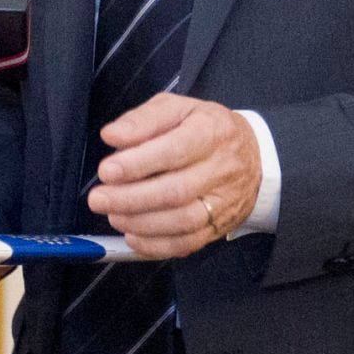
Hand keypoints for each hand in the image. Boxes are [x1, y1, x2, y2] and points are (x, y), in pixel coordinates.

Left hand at [86, 94, 261, 257]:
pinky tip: (133, 236)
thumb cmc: (205, 128)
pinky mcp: (218, 226)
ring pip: (183, 221)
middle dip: (131, 198)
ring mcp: (222, 201)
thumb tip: (113, 135)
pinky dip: (156, 245)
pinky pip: (189, 243)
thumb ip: (143, 119)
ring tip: (113, 215)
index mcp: (210, 132)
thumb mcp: (177, 108)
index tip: (107, 170)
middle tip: (99, 198)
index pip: (175, 150)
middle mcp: (220, 169)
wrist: (253, 156)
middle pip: (177, 191)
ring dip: (141, 223)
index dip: (139, 163)